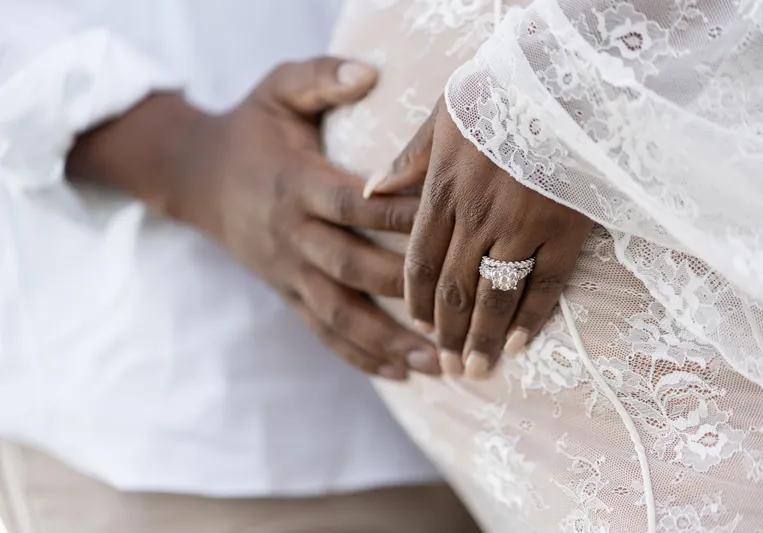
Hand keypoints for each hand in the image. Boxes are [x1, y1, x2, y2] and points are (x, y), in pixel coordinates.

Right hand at [67, 58, 439, 379]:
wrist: (195, 176)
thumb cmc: (250, 129)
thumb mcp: (276, 89)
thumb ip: (319, 78)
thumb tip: (370, 72)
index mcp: (296, 183)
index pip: (353, 205)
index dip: (399, 215)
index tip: (452, 225)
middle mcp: (291, 233)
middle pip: (351, 267)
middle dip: (405, 291)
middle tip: (459, 310)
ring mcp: (288, 270)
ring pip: (338, 314)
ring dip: (388, 342)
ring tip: (438, 363)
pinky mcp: (287, 292)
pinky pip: (322, 331)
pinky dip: (359, 356)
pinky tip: (400, 374)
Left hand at [365, 98, 591, 378]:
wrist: (565, 78)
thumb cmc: (502, 92)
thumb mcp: (444, 115)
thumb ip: (408, 158)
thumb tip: (370, 188)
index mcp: (444, 189)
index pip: (422, 259)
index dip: (417, 298)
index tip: (418, 326)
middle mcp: (477, 215)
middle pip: (454, 287)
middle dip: (448, 331)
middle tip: (447, 365)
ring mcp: (522, 225)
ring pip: (495, 294)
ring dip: (483, 337)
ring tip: (476, 370)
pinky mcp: (564, 229)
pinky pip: (546, 283)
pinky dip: (532, 316)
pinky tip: (519, 343)